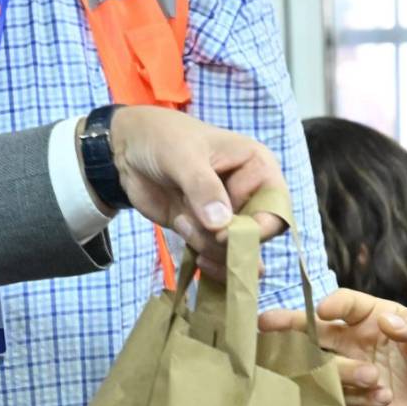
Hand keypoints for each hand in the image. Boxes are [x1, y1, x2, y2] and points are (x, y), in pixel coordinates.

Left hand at [103, 106, 287, 276]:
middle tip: (192, 225)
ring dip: (210, 250)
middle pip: (257, 239)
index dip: (256, 229)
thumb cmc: (162, 139)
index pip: (276, 210)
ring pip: (238, 255)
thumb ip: (203, 188)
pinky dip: (210, 267)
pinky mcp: (211, 236)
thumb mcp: (182, 156)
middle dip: (226, 243)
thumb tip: (221, 225)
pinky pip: (223, 263)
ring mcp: (231, 219)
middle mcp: (250, 196)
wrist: (130, 151)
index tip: (223, 234)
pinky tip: (193, 256)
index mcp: (256, 168)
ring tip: (182, 223)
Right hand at [259, 288, 406, 405]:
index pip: (345, 306)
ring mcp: (354, 375)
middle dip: (290, 328)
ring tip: (376, 381)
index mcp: (376, 319)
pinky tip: (385, 400)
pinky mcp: (355, 405)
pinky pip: (338, 399)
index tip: (322, 310)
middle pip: (315, 333)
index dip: (331, 305)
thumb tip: (385, 319)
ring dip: (343, 373)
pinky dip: (357, 398)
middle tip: (266, 325)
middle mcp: (358, 344)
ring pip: (324, 368)